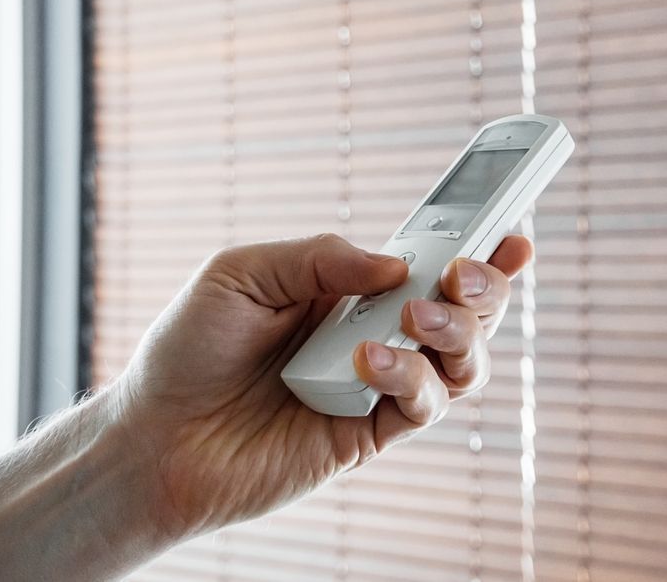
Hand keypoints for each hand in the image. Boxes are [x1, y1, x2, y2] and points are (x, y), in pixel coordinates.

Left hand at [114, 232, 532, 541]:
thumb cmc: (191, 348)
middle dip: (485, 287)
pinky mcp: (370, 433)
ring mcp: (377, 386)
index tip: (512, 230)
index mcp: (352, 290)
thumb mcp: (244, 273)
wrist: (154, 437)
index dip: (479, 249)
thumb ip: (321, 257)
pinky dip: (410, 378)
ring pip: (463, 361)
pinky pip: (423, 405)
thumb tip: (397, 266)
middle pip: (467, 311)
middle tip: (463, 273)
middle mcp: (377, 335)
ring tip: (415, 317)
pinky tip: (369, 361)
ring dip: (457, 331)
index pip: (432, 265)